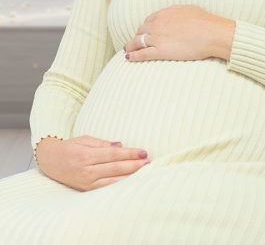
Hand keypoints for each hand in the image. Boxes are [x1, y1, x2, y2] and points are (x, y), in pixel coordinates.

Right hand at [35, 134, 149, 191]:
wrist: (50, 161)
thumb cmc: (70, 147)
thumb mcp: (85, 139)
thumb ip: (103, 143)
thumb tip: (121, 146)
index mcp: (86, 155)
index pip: (113, 155)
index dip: (130, 153)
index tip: (143, 152)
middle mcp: (86, 170)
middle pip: (115, 168)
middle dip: (134, 165)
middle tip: (149, 162)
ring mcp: (86, 182)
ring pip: (112, 181)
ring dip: (130, 177)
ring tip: (144, 172)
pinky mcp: (86, 190)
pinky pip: (105, 188)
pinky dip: (119, 186)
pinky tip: (130, 182)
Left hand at [124, 5, 234, 61]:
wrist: (211, 33)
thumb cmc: (205, 21)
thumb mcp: (189, 10)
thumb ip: (178, 11)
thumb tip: (175, 13)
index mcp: (164, 14)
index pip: (149, 20)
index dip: (146, 27)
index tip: (145, 32)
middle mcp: (157, 24)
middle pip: (141, 31)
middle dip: (137, 36)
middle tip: (135, 42)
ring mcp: (157, 38)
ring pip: (137, 42)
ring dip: (130, 46)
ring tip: (127, 50)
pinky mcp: (160, 51)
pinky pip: (142, 54)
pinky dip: (133, 56)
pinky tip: (129, 58)